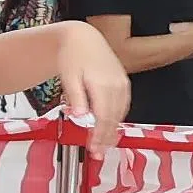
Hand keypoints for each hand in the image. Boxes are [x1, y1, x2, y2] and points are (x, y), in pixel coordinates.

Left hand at [52, 24, 129, 153]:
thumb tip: (81, 117)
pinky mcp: (124, 84)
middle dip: (106, 139)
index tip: (93, 149)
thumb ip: (76, 97)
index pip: (103, 117)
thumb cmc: (73, 57)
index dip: (99, 136)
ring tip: (104, 146)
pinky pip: (123, 107)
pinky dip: (116, 120)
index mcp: (102, 84)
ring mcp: (122, 85)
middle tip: (98, 154)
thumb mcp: (69, 77)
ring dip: (112, 132)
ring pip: (120, 114)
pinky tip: (110, 128)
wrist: (83, 38)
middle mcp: (116, 86)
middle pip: (113, 119)